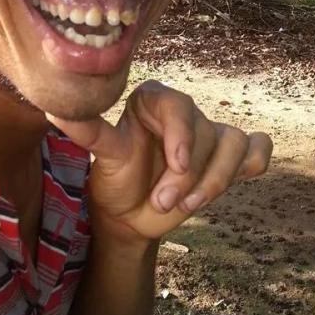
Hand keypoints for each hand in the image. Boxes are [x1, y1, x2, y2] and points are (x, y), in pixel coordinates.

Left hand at [46, 80, 272, 242]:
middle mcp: (184, 111)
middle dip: (188, 176)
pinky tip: (241, 175)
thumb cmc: (116, 180)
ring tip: (187, 205)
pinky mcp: (228, 156)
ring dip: (216, 180)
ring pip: (235, 143)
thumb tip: (57, 110)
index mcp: (153, 99)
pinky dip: (255, 161)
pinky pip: (258, 148)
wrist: (130, 215)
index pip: (179, 106)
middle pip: (206, 134)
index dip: (183, 137)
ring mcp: (209, 133)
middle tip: (163, 201)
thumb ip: (87, 131)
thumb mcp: (102, 156)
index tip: (175, 167)